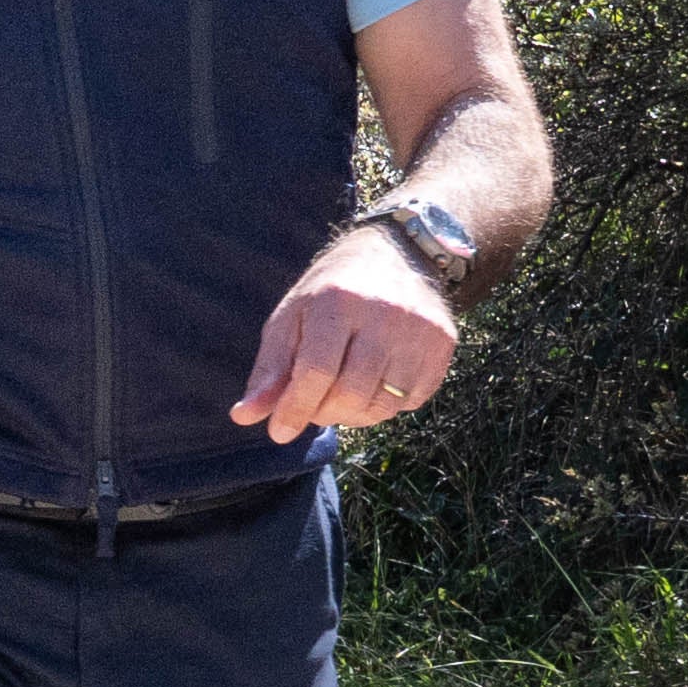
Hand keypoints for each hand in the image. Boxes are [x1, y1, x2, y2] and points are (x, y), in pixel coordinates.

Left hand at [231, 231, 462, 440]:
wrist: (397, 254)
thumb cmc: (332, 292)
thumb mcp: (291, 318)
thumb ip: (270, 369)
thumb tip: (244, 417)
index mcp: (338, 301)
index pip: (316, 371)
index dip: (295, 409)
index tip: (279, 432)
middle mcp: (385, 313)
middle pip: (350, 393)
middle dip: (324, 413)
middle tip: (314, 404)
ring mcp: (420, 329)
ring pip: (383, 404)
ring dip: (354, 415)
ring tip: (340, 395)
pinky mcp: (443, 343)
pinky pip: (412, 401)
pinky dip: (386, 406)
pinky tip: (373, 385)